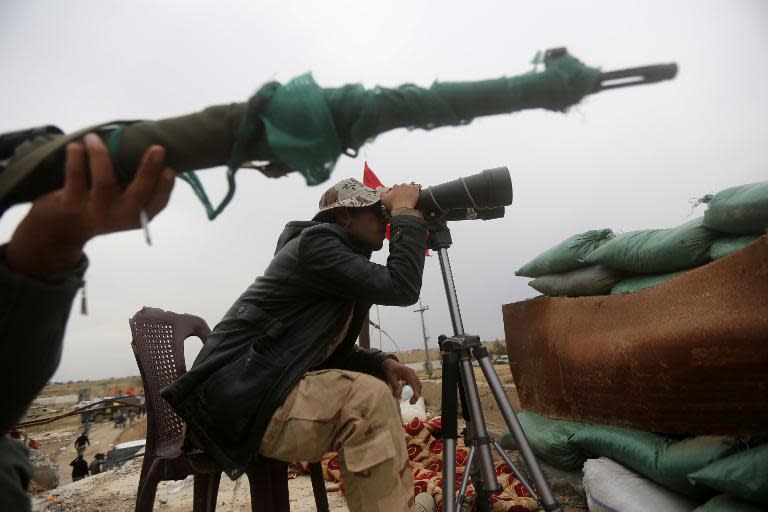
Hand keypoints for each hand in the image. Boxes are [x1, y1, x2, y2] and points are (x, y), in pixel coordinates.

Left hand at [7, 133, 174, 278]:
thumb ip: (135, 184)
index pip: (157, 204)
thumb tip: (153, 149)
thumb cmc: (100, 205)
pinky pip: (76, 178)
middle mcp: (119, 216)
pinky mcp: (71, 205)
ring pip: (104, 183)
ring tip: (94, 137)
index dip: (165, 188)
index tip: (170, 169)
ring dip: (100, 156)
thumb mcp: (122, 203)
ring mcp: (96, 212)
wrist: (63, 228)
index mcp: (136, 215)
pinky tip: (76, 146)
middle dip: (148, 171)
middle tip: (157, 148)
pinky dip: (76, 158)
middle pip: (137, 194)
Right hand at [381, 183, 420, 210]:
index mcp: (394, 187)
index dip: (396, 192)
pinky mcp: (415, 189)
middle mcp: (402, 185)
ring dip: (409, 190)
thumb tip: (385, 192)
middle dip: (403, 191)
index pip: (395, 188)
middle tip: (403, 197)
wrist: (403, 209)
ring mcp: (409, 187)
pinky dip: (416, 189)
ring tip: (410, 195)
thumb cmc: (394, 205)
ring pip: (410, 186)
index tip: (397, 197)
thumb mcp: (383, 200)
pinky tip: (416, 192)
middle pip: (403, 187)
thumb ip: (382, 194)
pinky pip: (417, 186)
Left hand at [381, 357, 421, 403]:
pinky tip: (409, 396)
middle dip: (417, 395)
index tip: (414, 399)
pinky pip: (415, 385)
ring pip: (418, 385)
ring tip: (411, 401)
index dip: (416, 391)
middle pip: (418, 385)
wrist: (391, 365)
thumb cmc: (390, 371)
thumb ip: (395, 386)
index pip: (414, 383)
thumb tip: (400, 395)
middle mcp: (412, 373)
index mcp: (408, 372)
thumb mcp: (391, 378)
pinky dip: (414, 390)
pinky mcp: (412, 377)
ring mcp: (413, 375)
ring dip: (416, 393)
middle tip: (411, 403)